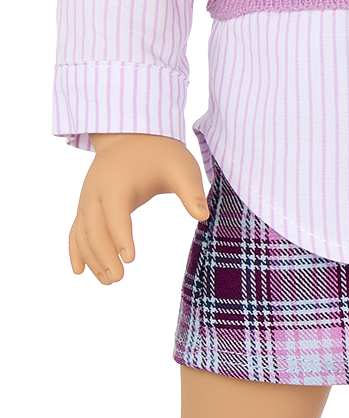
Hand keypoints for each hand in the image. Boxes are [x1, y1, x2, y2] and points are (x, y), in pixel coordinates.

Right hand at [68, 133, 209, 283]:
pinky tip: (80, 271)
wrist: (131, 137)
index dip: (122, 236)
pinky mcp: (86, 206)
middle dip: (104, 255)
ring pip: (83, 234)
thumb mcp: (182, 168)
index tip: (130, 259)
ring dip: (92, 258)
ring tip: (109, 281)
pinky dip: (76, 250)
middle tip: (118, 279)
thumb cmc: (160, 154)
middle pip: (94, 229)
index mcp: (118, 185)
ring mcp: (87, 201)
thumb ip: (190, 192)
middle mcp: (96, 194)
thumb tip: (204, 216)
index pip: (116, 215)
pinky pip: (76, 231)